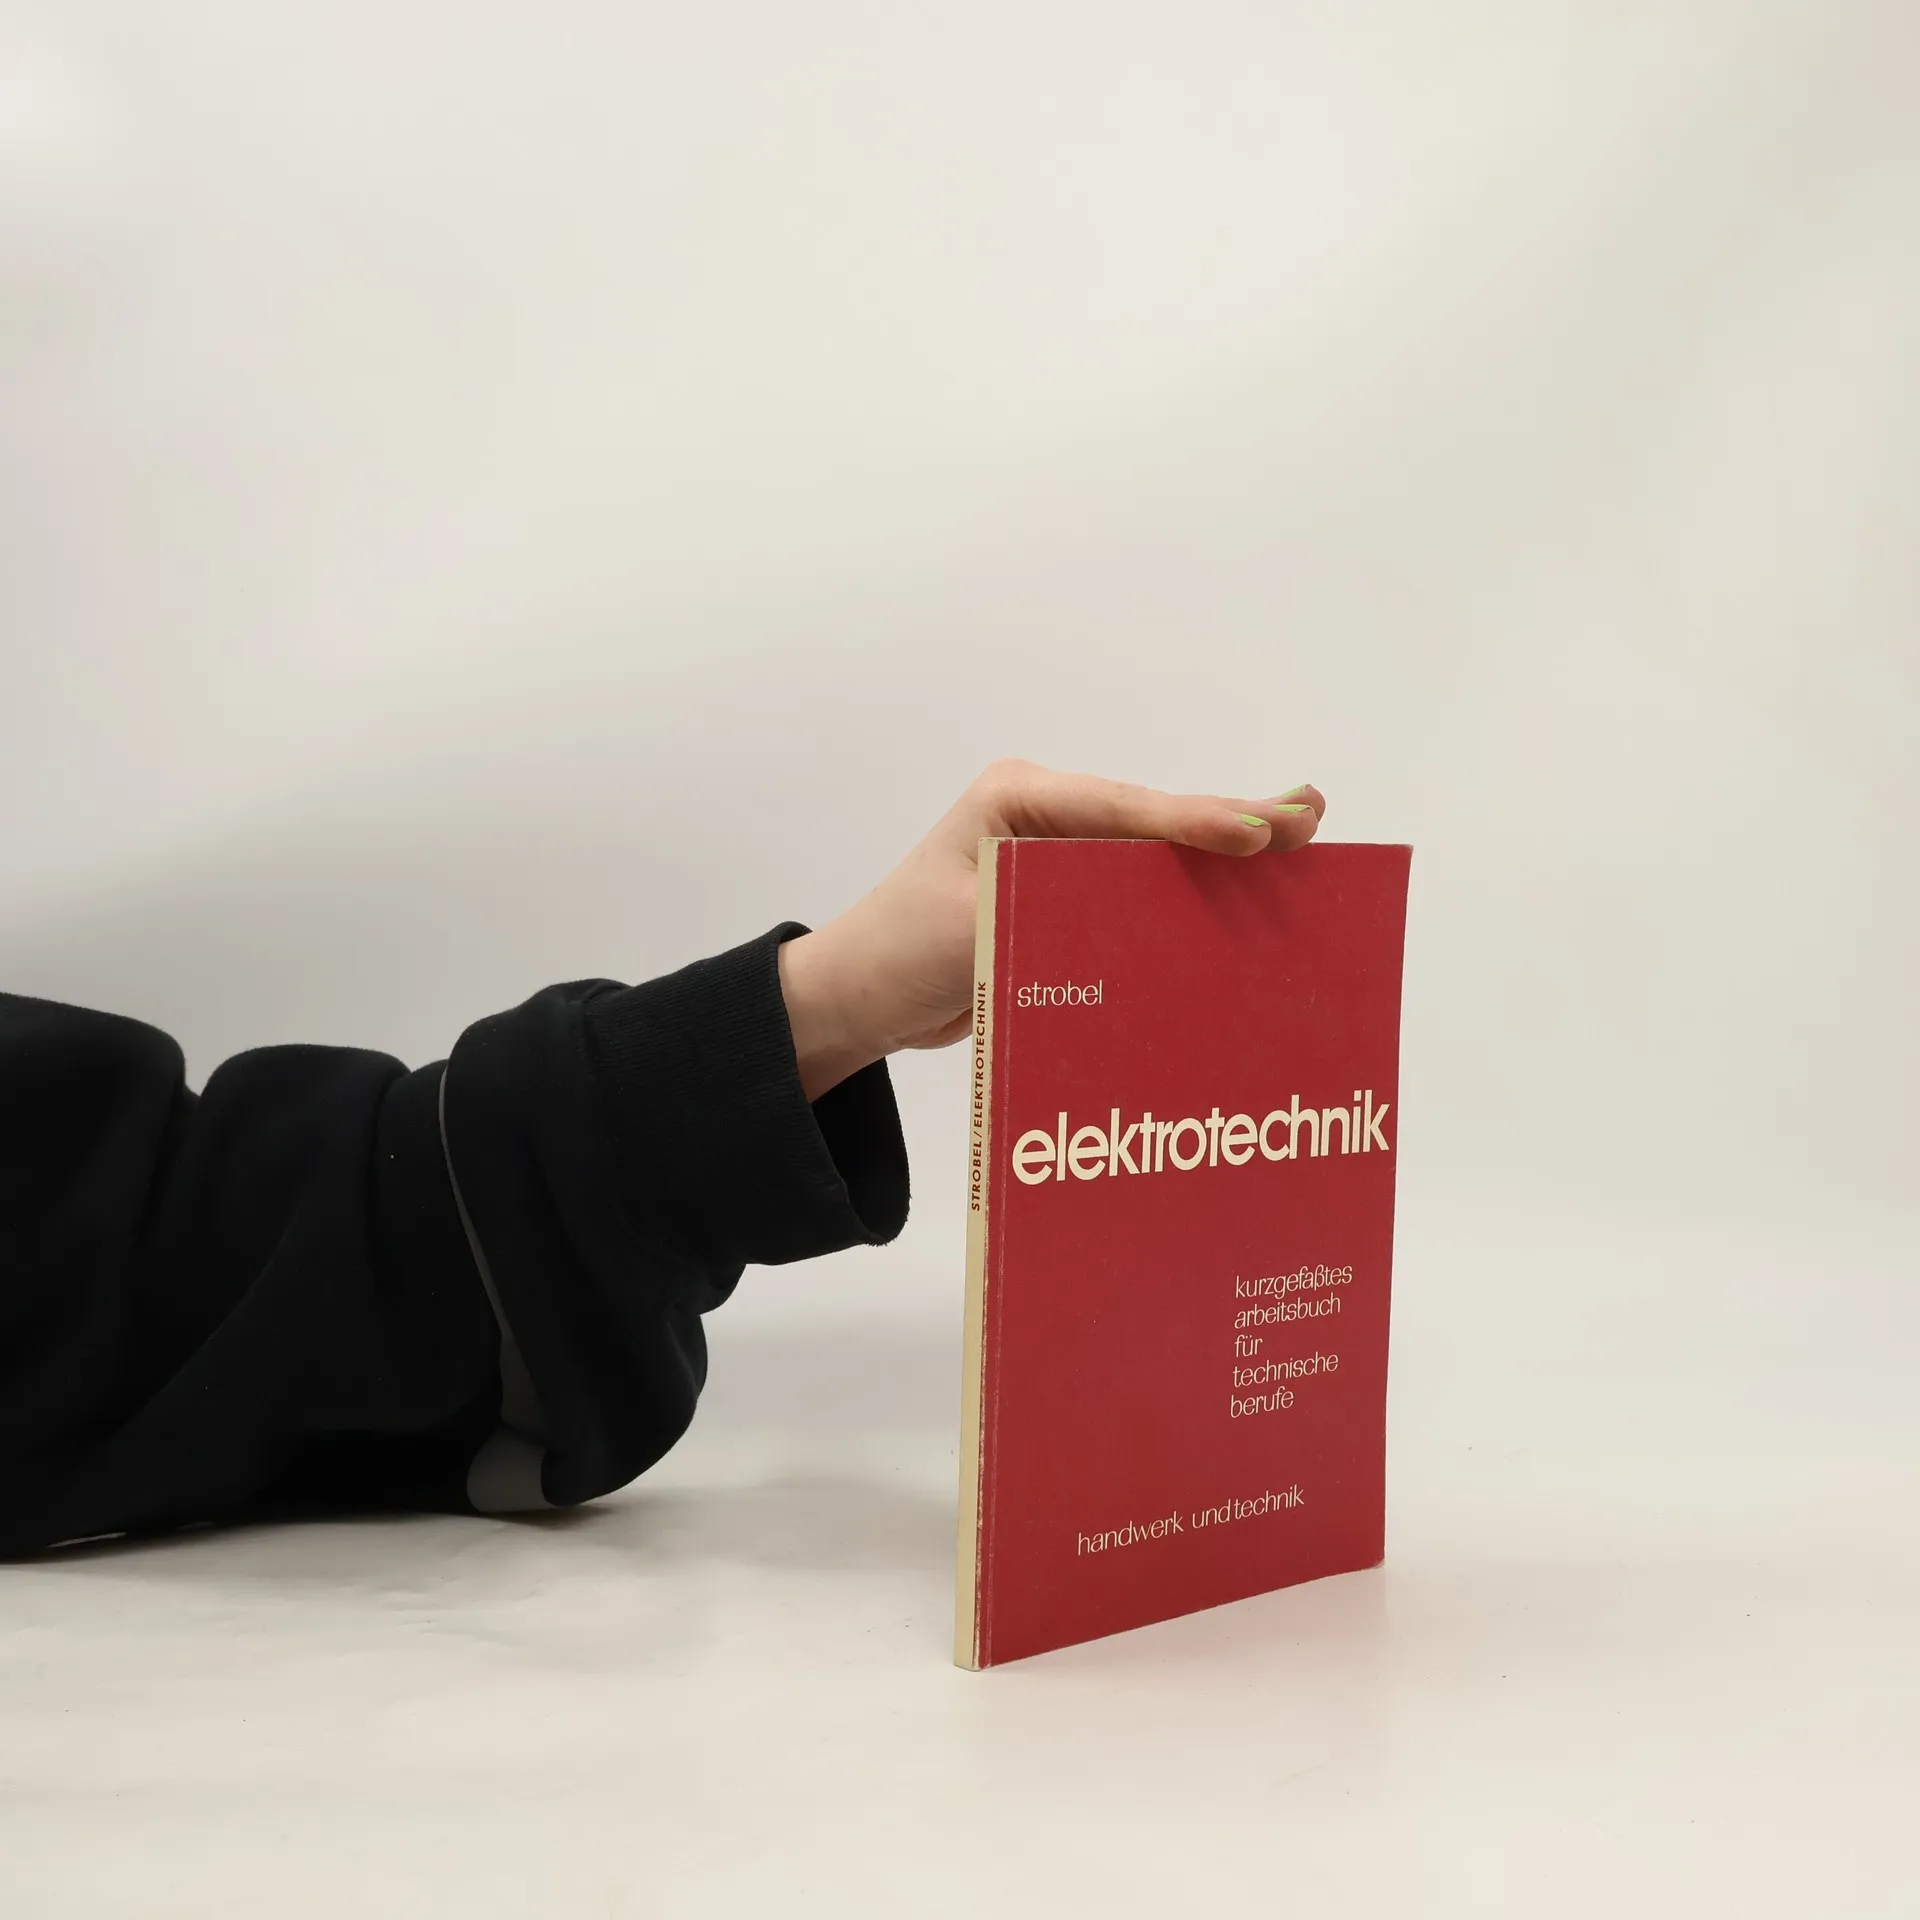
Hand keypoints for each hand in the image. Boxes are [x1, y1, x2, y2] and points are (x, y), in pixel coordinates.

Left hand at [777, 760, 1325, 1098]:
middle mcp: (1046, 817)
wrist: (859, 997)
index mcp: (1018, 799)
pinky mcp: (1069, 903)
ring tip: (1300, 843)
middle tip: (1310, 818)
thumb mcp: (975, 927)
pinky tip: (1245, 901)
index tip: (1255, 832)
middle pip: (1152, 822)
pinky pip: (1140, 896)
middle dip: (1230, 823)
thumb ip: (1055, 913)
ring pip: (1156, 856)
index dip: (1192, 821)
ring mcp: (1060, 857)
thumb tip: (1149, 916)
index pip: (1121, 807)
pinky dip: (1191, 898)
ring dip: (1223, 857)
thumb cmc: (900, 952)